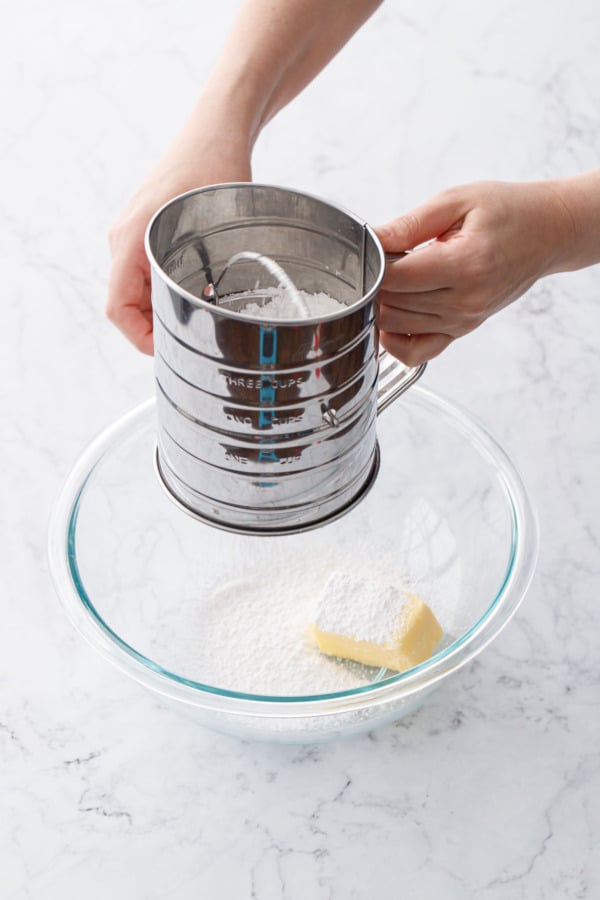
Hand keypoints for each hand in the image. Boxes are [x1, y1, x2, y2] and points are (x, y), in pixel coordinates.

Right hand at [107, 110, 251, 353]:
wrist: (218, 131)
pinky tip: (198, 295)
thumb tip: (210, 316)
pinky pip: (144, 272)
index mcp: (130, 240)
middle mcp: (124, 239)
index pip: (118, 308)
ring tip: (196, 321)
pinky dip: (165, 291)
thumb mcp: (215, 226)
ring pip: (135, 289)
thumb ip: (204, 269)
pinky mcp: (147, 229)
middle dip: (154, 329)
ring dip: (160, 310)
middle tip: (192, 341)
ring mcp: (133, 233)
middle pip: (125, 304)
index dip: (140, 338)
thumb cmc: (217, 169)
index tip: (170, 348)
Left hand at [374, 180, 574, 364]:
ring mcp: (464, 320)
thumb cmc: (509, 211)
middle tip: (385, 258)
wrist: (550, 232)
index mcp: (464, 264)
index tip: (373, 247)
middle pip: (392, 304)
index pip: (395, 279)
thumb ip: (411, 224)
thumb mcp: (457, 201)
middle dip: (377, 282)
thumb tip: (372, 238)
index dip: (374, 264)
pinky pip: (417, 352)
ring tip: (396, 277)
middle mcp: (465, 300)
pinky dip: (395, 341)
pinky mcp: (463, 329)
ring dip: (384, 305)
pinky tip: (393, 317)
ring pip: (397, 327)